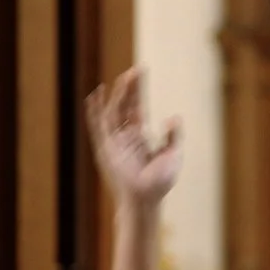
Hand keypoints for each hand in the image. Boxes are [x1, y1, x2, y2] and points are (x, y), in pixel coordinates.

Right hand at [85, 67, 182, 203]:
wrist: (146, 200)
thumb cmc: (160, 183)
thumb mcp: (173, 156)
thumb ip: (173, 137)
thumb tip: (174, 117)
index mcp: (139, 137)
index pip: (137, 106)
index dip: (138, 89)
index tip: (141, 70)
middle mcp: (125, 136)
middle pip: (125, 106)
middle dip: (129, 88)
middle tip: (135, 70)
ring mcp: (114, 141)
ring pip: (113, 112)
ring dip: (117, 95)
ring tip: (124, 78)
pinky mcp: (106, 149)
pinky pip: (99, 127)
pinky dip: (96, 112)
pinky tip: (96, 96)